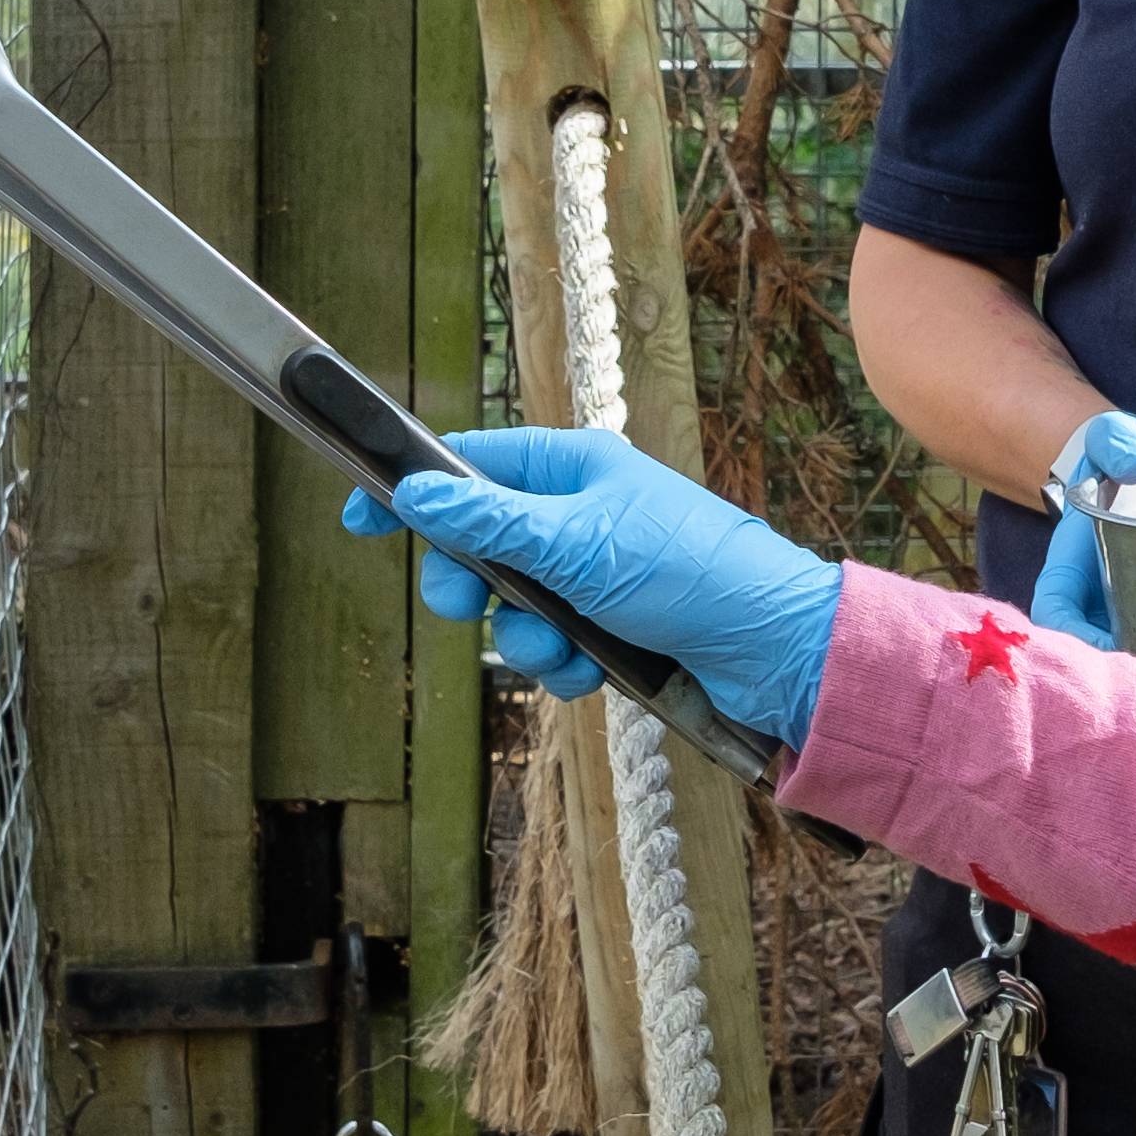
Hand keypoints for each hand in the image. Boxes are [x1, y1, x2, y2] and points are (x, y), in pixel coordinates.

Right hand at [346, 425, 846, 747]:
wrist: (772, 651)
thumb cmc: (686, 572)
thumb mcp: (575, 542)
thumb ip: (489, 519)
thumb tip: (415, 490)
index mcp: (572, 468)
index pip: (470, 464)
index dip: (414, 490)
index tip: (362, 518)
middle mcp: (578, 514)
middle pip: (479, 541)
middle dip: (468, 581)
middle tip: (464, 603)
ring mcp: (596, 572)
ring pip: (513, 604)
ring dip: (524, 636)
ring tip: (563, 647)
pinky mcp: (613, 625)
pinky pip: (552, 645)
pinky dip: (561, 664)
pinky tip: (590, 672)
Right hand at [1027, 408, 1135, 652]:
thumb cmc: (1118, 455)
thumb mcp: (1112, 439)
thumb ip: (1117, 445)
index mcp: (1069, 567)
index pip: (1055, 614)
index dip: (1072, 637)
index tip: (1108, 646)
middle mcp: (1090, 599)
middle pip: (1089, 651)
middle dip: (1118, 667)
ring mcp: (1122, 610)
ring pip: (1128, 655)